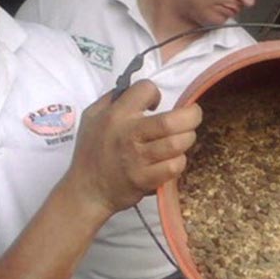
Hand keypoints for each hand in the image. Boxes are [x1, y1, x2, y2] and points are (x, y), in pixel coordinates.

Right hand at [67, 80, 201, 214]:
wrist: (86, 190)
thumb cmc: (91, 151)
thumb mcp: (92, 116)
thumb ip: (112, 99)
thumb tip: (136, 88)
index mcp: (116, 114)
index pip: (146, 89)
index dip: (155, 93)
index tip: (156, 104)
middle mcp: (128, 134)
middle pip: (171, 121)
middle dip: (191, 116)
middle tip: (193, 116)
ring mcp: (137, 159)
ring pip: (177, 144)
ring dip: (187, 139)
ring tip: (184, 138)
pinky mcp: (144, 179)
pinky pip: (173, 167)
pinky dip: (179, 162)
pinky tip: (174, 160)